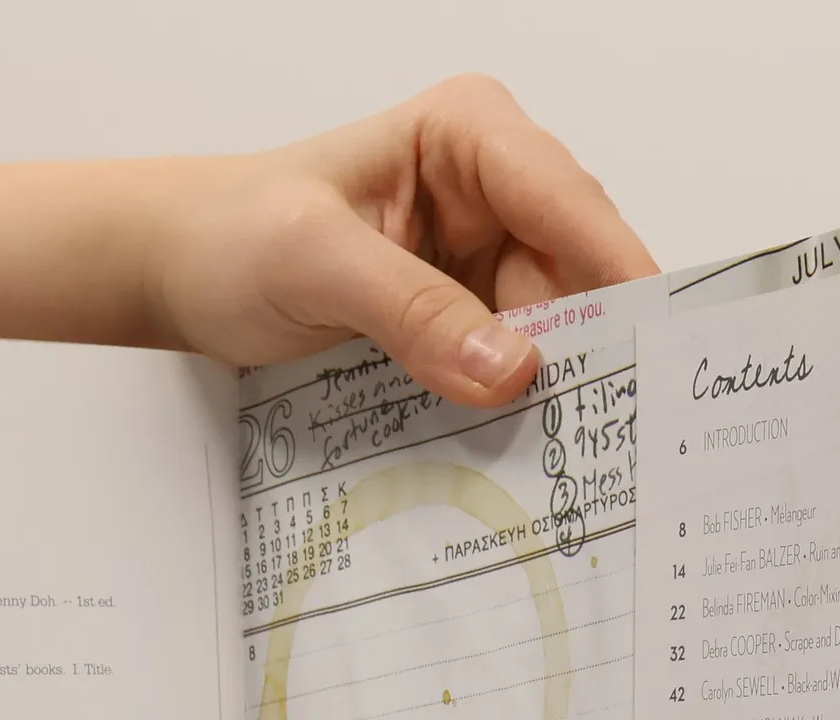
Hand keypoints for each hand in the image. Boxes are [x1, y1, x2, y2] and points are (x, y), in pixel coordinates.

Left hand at [149, 76, 657, 404]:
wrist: (181, 271)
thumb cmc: (230, 235)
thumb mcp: (312, 262)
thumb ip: (411, 309)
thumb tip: (508, 368)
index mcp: (472, 138)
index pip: (571, 205)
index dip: (622, 277)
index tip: (659, 351)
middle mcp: (499, 195)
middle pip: (583, 280)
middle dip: (599, 352)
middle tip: (622, 436)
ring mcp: (490, 263)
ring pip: (561, 338)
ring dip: (560, 397)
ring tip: (573, 461)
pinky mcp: (473, 323)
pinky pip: (518, 373)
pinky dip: (523, 414)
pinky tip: (528, 454)